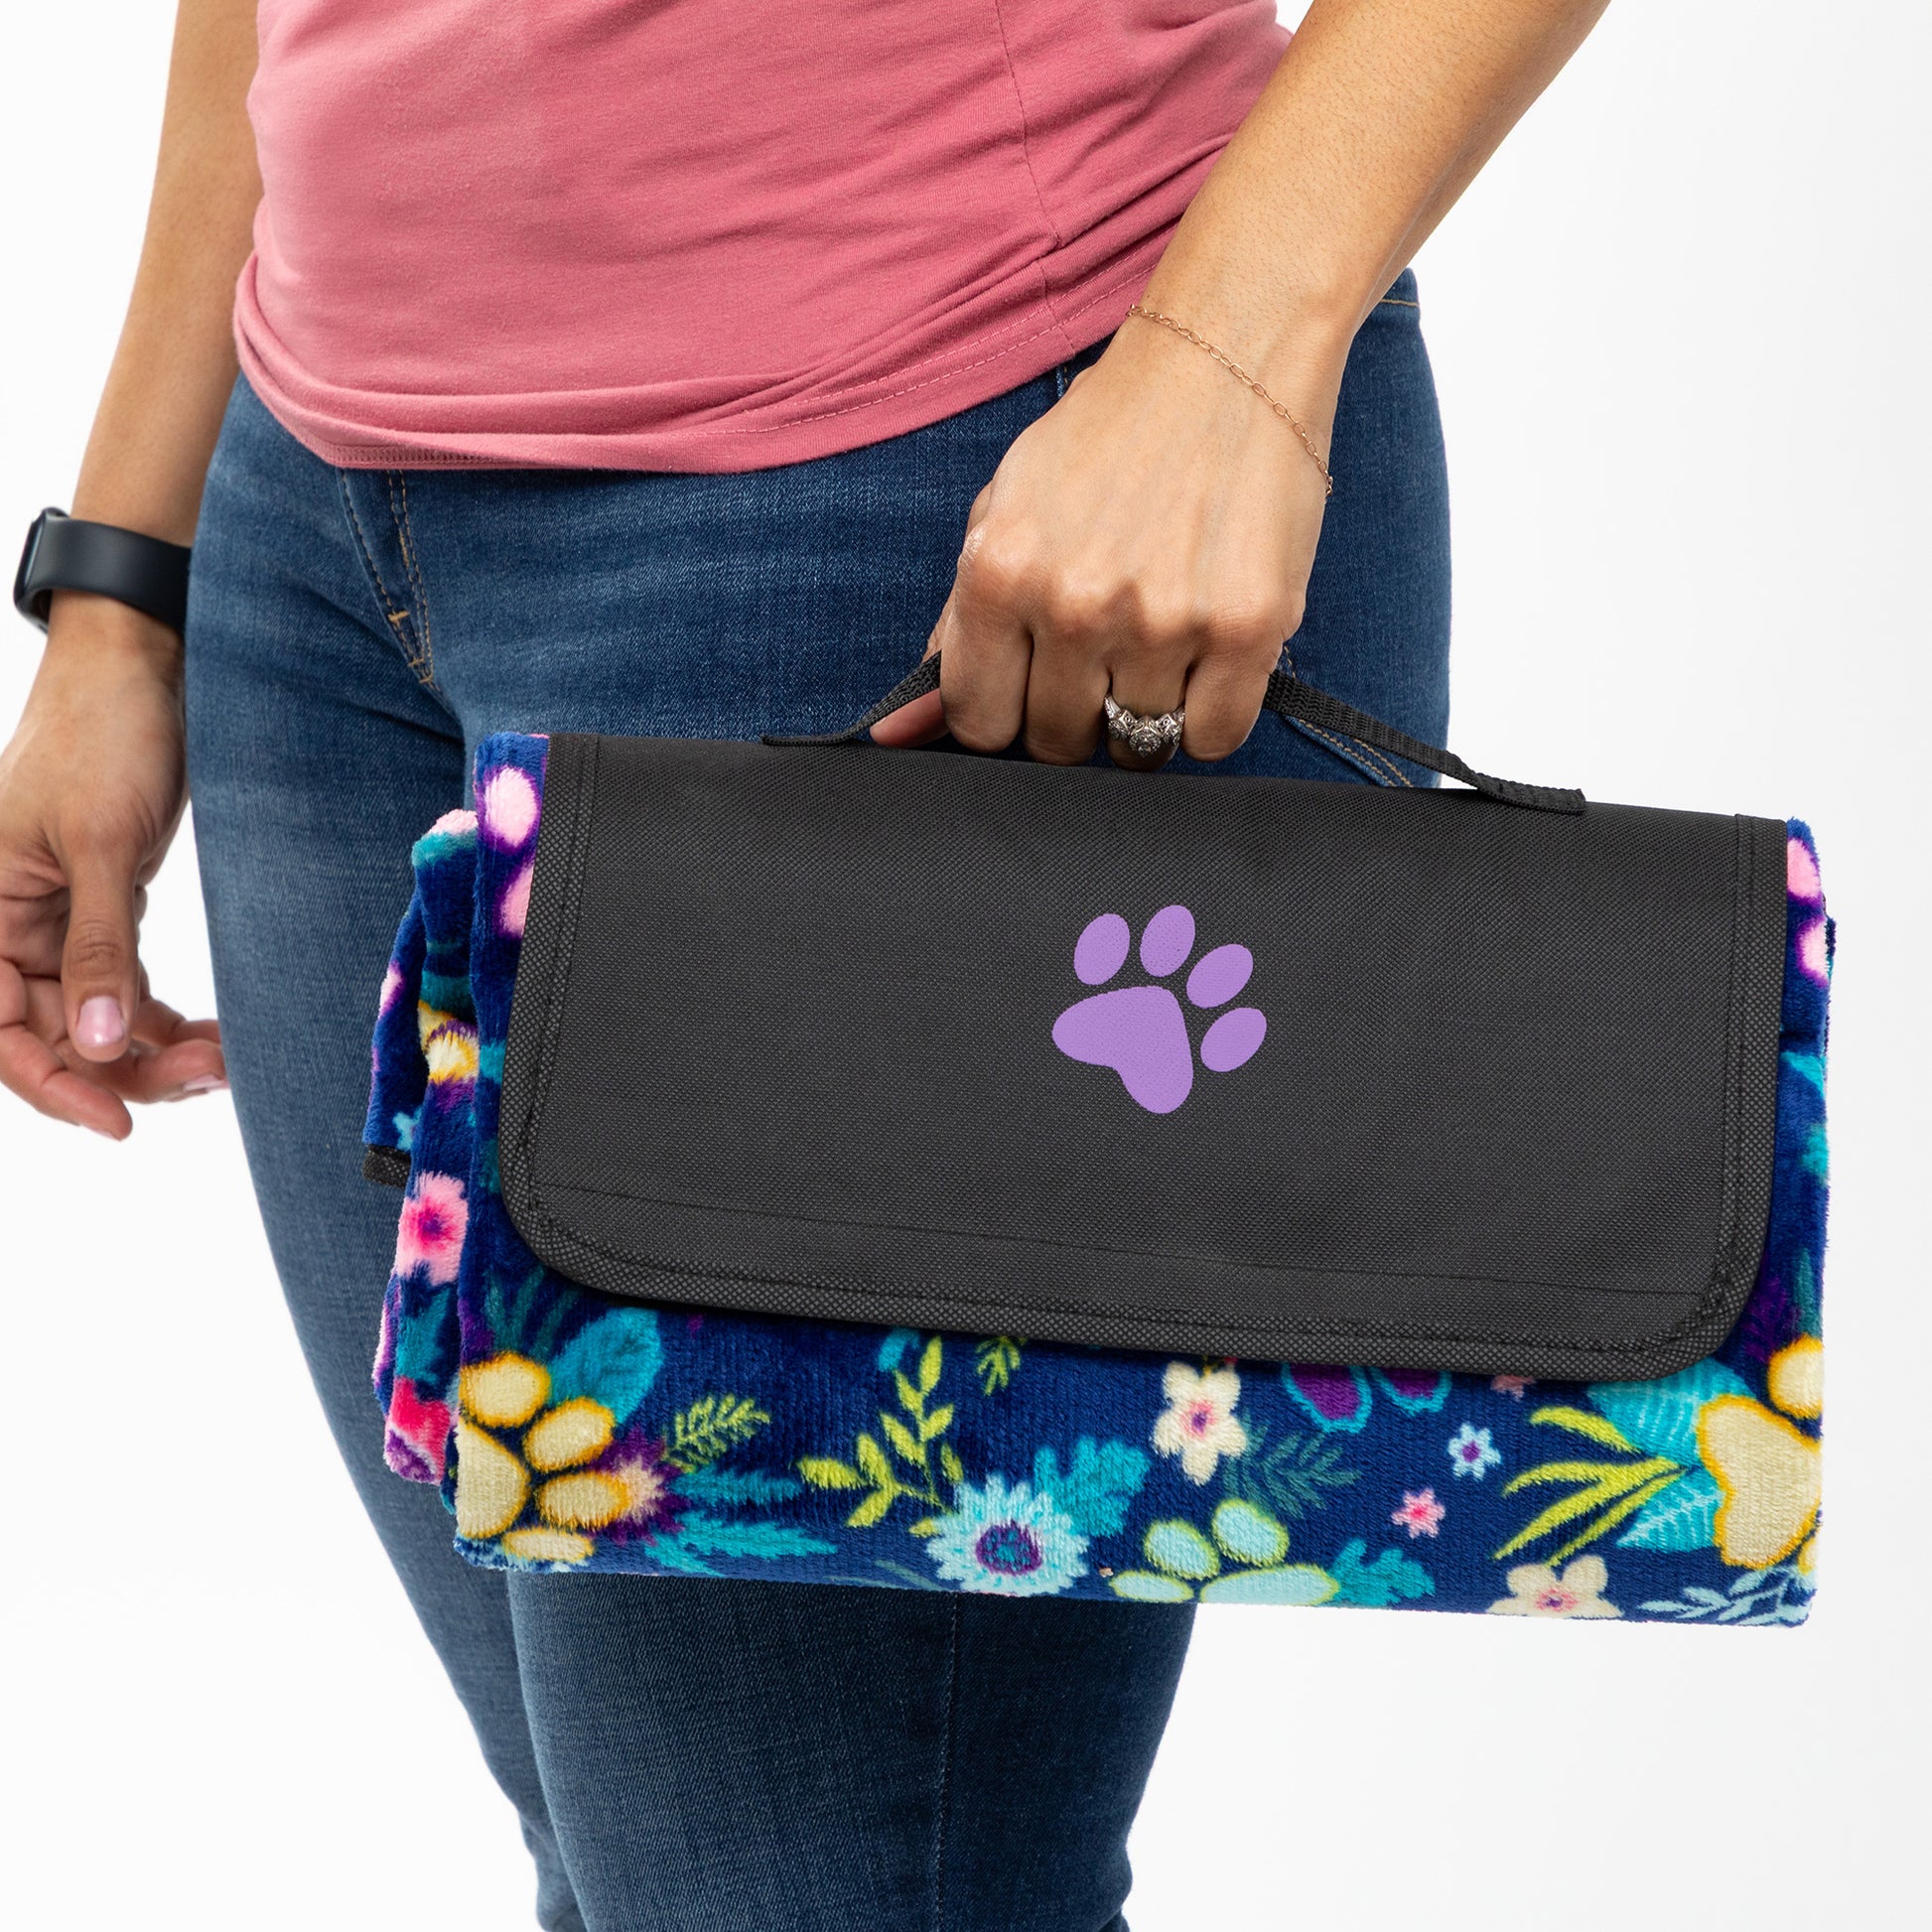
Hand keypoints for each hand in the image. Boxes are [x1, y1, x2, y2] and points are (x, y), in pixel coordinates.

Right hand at [0, 592, 224, 1137]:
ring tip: (224, 1060)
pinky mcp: (104, 907)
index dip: (53, 1085)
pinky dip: (165, 1017)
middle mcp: (4, 923)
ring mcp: (55, 919)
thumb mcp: (101, 845)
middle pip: (54, 1035)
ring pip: (96, 1018)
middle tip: (209, 1079)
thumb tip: (99, 1044)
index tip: (117, 1122)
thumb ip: (98, 948)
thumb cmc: (104, 735)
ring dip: (155, 1049)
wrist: (145, 664)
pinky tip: (213, 1036)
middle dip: (127, 1068)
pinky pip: (124, 986)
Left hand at [872, 310, 1341, 766]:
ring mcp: (1161, 620)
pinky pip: (1213, 739)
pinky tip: (1206, 651)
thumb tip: (897, 733)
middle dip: (1076, 712)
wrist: (1226, 355)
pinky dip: (1210, 715)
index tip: (1031, 686)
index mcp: (999, 572)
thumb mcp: (1004, 515)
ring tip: (1160, 634)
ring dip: (1146, 712)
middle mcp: (1073, 603)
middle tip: (1105, 647)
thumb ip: (954, 629)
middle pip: (1056, 743)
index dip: (1006, 714)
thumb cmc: (1109, 439)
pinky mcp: (1246, 629)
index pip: (977, 722)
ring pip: (1137, 747)